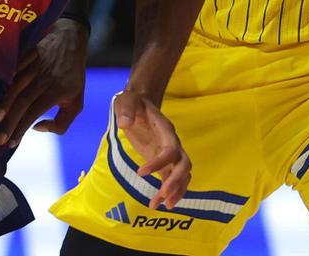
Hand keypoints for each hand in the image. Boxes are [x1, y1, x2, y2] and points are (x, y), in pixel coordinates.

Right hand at [0, 18, 86, 147]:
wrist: (72, 42)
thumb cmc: (73, 78)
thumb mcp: (76, 103)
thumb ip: (61, 123)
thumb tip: (37, 128)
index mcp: (56, 92)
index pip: (34, 113)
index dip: (21, 128)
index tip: (11, 142)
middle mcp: (44, 79)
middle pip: (22, 102)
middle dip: (9, 122)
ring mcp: (35, 66)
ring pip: (16, 86)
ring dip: (5, 103)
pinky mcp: (29, 55)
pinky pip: (15, 69)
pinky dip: (7, 80)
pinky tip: (1, 93)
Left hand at [114, 89, 189, 209]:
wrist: (140, 103)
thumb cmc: (133, 102)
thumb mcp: (127, 101)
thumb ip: (127, 110)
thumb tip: (125, 124)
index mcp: (165, 130)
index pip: (169, 149)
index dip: (158, 162)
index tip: (140, 172)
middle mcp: (172, 142)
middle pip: (183, 164)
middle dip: (175, 182)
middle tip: (162, 196)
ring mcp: (170, 153)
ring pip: (182, 174)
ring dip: (176, 191)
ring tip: (163, 206)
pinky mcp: (164, 161)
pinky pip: (172, 178)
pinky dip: (170, 191)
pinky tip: (161, 204)